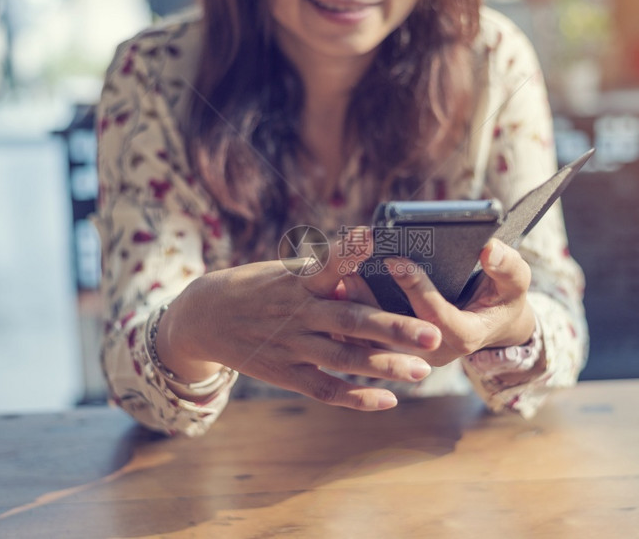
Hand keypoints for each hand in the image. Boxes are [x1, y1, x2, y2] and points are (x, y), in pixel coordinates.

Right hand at [155, 229, 441, 410]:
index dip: (348, 252)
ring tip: (422, 372)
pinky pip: (326, 389)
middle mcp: (298, 314)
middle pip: (351, 320)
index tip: (371, 237)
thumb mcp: (283, 274)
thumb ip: (324, 278)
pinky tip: (389, 400)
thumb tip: (365, 271)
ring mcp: (292, 347)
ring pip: (344, 358)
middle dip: (393, 328)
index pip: (327, 265)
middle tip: (433, 335)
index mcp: (298, 282)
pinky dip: (357, 397)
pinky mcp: (287, 374)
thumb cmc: (256, 288)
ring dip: (384, 366)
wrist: (205, 318)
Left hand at [344, 238, 535, 367]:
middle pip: (395, 333)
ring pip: (374, 340)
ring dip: (354, 311)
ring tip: (335, 280)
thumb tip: (489, 249)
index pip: (435, 316)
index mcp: (464, 336)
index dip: (416, 288)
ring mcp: (411, 356)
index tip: (395, 260)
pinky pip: (365, 341)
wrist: (492, 324)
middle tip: (351, 271)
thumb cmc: (502, 297)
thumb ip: (507, 266)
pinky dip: (349, 319)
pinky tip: (334, 291)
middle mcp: (433, 353)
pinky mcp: (395, 352)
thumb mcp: (515, 282)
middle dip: (372, 301)